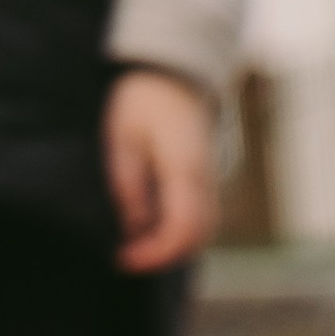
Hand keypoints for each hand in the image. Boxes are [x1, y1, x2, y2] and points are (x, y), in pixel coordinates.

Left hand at [103, 66, 217, 268]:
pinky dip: (179, 233)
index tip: (124, 259)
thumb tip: (134, 228)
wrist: (174, 76)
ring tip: (137, 247)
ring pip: (202, 233)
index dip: (154, 253)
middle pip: (196, 239)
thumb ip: (129, 186)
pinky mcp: (207, 182)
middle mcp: (206, 182)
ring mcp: (211, 183)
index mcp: (185, 170)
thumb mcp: (123, 139)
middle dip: (163, 256)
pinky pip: (201, 219)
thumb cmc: (143, 101)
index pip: (180, 229)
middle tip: (127, 258)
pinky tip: (152, 229)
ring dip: (172, 247)